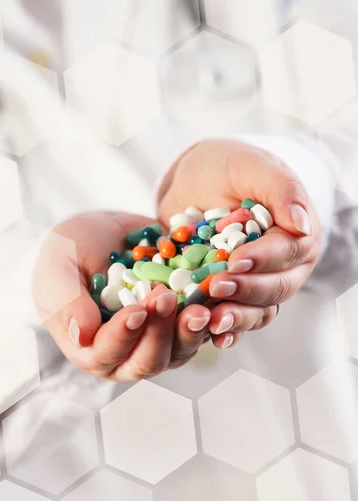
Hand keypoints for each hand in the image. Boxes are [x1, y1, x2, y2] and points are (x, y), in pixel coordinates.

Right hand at [33, 211, 211, 380]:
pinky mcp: (181, 319)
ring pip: (180, 350)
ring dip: (191, 331)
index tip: (135, 311)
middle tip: (165, 298)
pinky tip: (217, 297)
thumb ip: (67, 302)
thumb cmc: (69, 252)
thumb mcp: (59, 268)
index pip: (107, 355)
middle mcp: (126, 351)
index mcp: (90, 348)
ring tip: (200, 306)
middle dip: (160, 333)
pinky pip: (202, 326)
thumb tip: (82, 336)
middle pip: (149, 361)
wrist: (102, 231)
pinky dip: (212, 315)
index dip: (123, 337)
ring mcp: (158, 337)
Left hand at [158, 139, 321, 348]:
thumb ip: (280, 188)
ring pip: (259, 310)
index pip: (288, 250)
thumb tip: (303, 223)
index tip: (236, 262)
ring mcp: (260, 282)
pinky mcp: (235, 294)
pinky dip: (226, 329)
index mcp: (297, 231)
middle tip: (216, 287)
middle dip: (247, 290)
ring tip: (212, 321)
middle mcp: (285, 263)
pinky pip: (237, 318)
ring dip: (237, 317)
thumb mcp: (251, 165)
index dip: (263, 259)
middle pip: (276, 287)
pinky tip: (211, 336)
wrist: (197, 181)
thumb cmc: (228, 167)